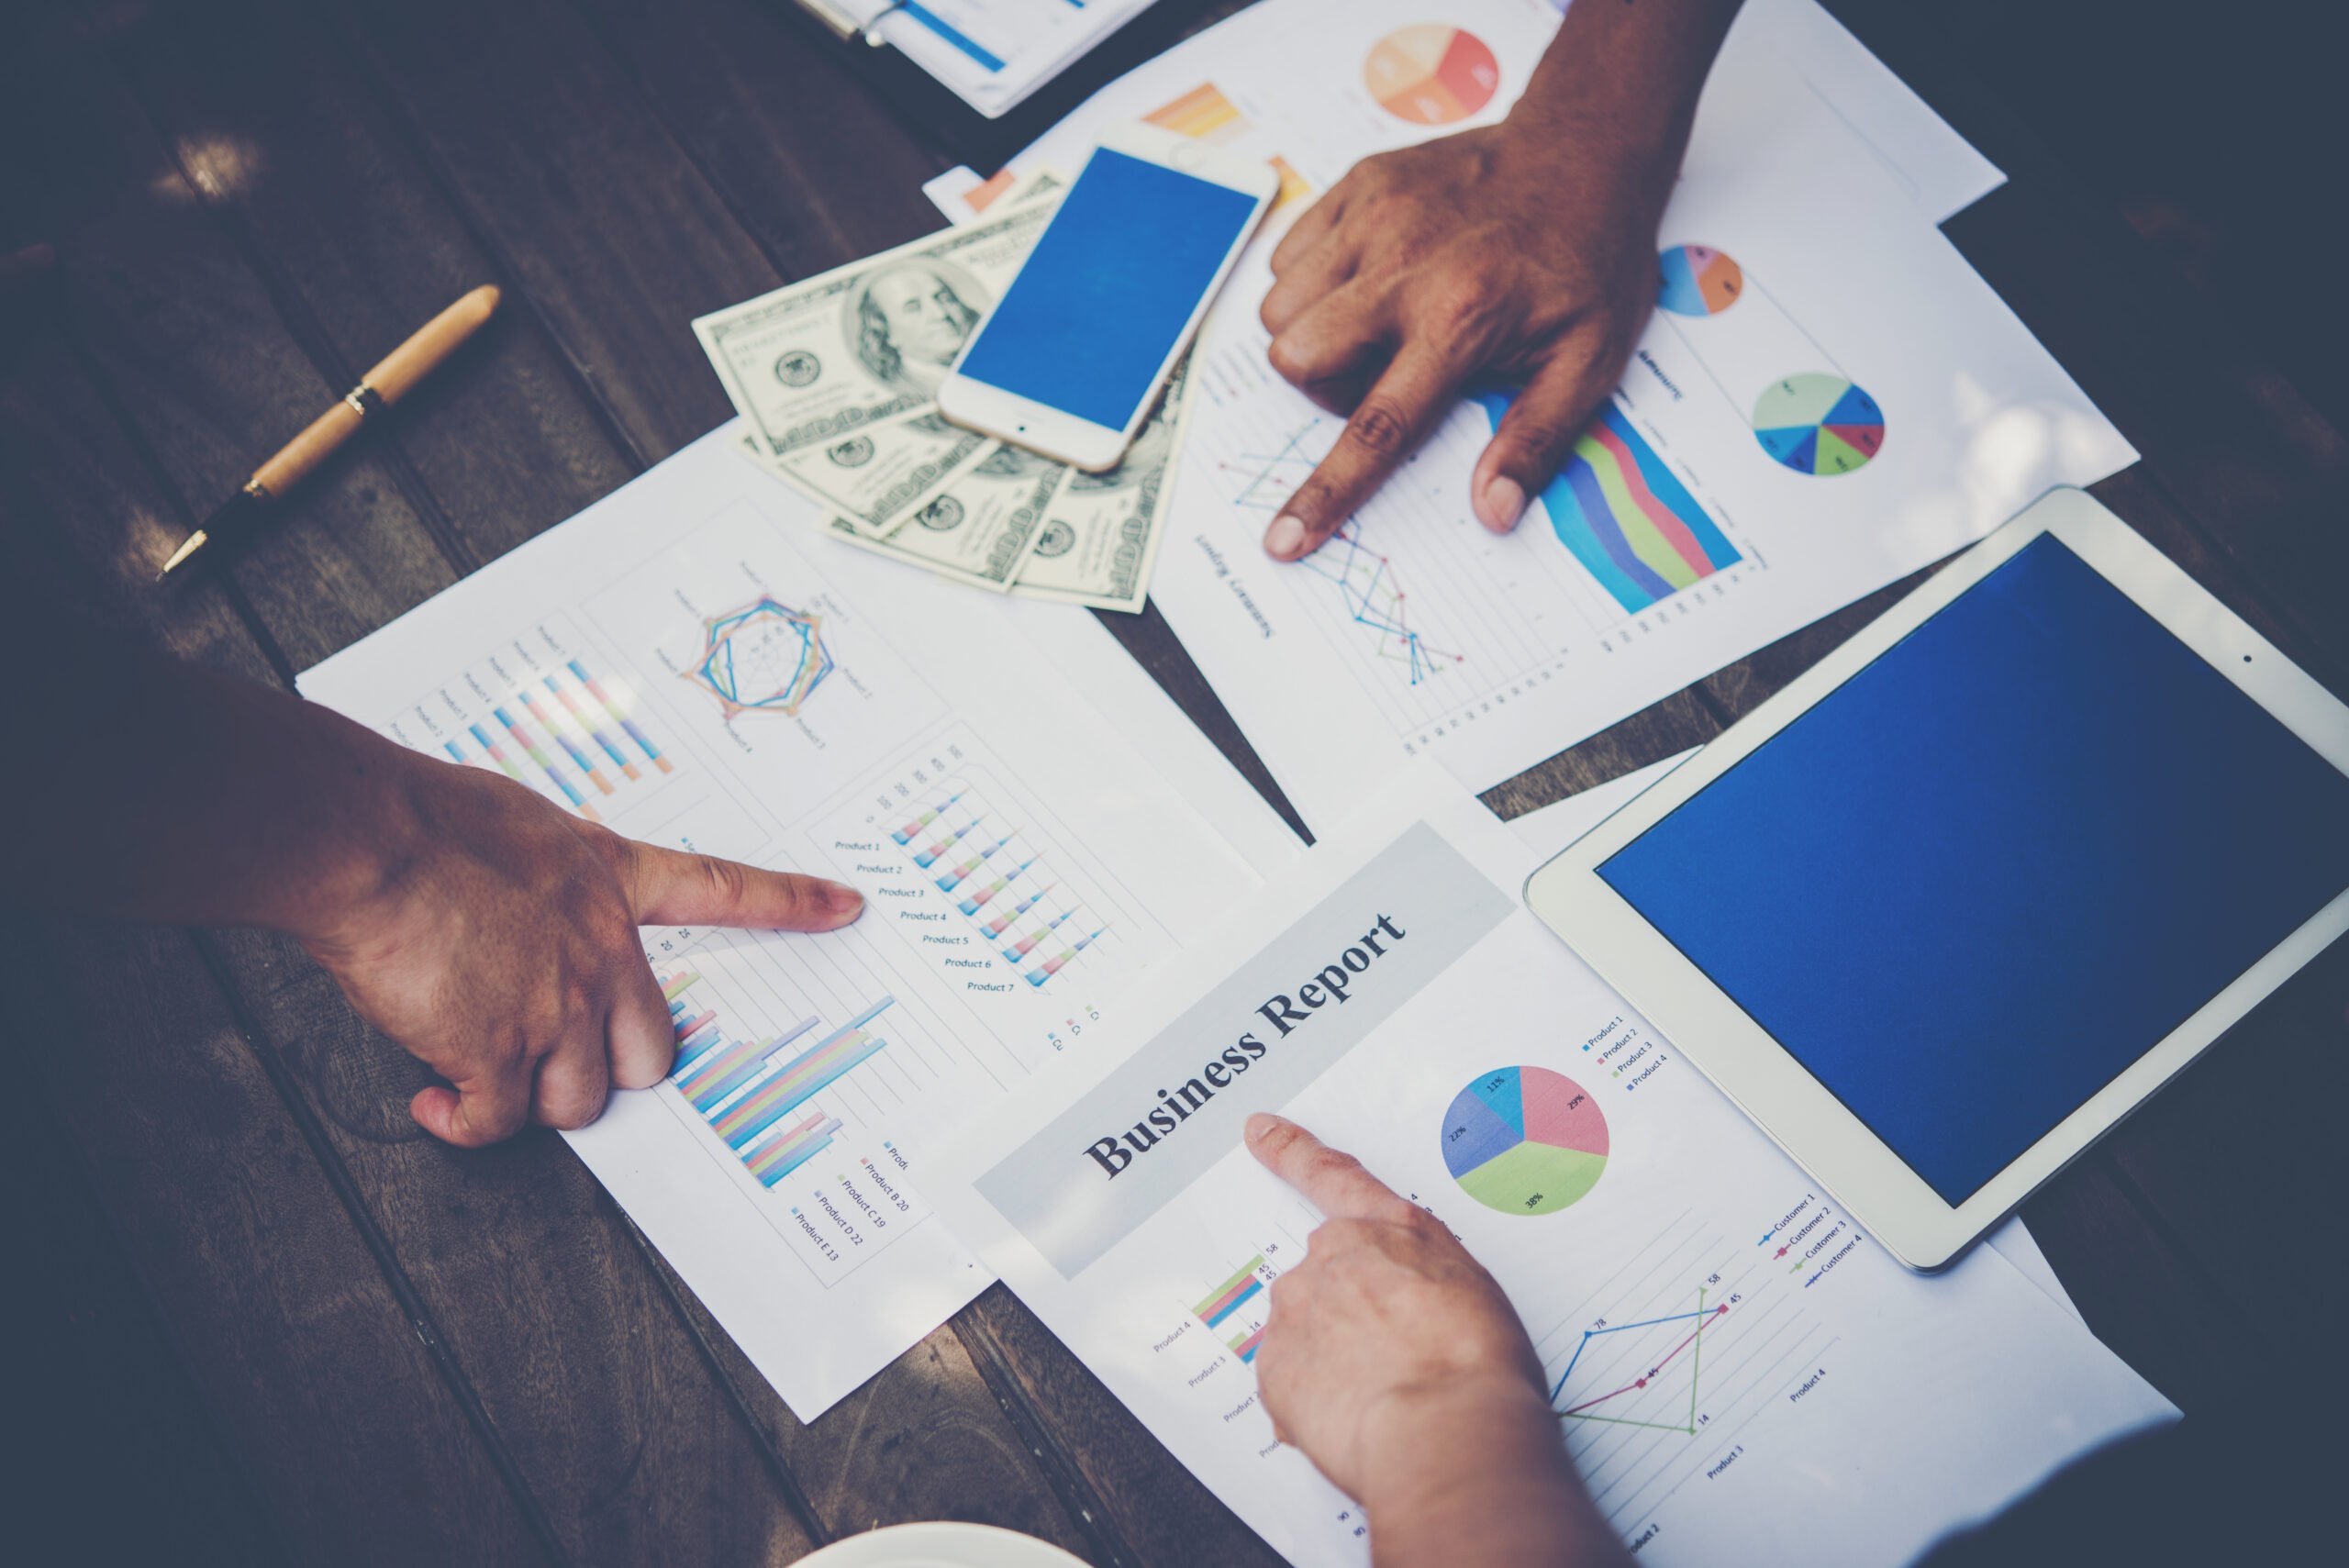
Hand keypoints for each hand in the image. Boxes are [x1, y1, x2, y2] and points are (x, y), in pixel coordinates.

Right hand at [300, 754, 861, 1146]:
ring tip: (475, 1075)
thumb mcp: (518, 822)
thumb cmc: (417, 818)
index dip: (789, 903)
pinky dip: (461, 1122)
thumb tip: (528, 896)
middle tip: (558, 1060)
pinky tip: (436, 1101)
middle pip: (651, 1051)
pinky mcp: (494, 1050)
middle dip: (609, 1069)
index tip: (843, 906)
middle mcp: (600, 950)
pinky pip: (495, 1122)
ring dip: (526, 1099)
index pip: (722, 888)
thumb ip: (548, 872)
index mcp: (608, 882)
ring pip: (577, 1099)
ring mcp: (556, 1006)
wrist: (366, 838)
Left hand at [1246, 1114, 1621, 1565]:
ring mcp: (1297, 1311)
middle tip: (1395, 1362)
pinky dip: (1316, 1401)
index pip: (1330, 1176)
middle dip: (1351, 1317)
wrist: (1447, 1430)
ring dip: (1333, 1360)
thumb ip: (1422, 1283)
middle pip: (1326, 1280)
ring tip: (1384, 1398)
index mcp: (1389, 1230)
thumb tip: (1407, 1316)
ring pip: (1306, 1333)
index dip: (1290, 1150)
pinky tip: (1356, 1418)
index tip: (1260, 1131)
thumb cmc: (1478, 1365)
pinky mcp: (1274, 1367)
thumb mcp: (1472, 1294)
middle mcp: (1333, 1259)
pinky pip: (1292, 1381)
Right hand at [1257, 119, 1667, 560]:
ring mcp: (1372, 219)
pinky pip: (1289, 253)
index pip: (1374, 427)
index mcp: (1459, 322)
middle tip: (1383, 373)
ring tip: (1378, 324)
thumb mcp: (1588, 359)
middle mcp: (1402, 270)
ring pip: (1281, 307)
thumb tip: (1493, 512)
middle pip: (1298, 358)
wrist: (1583, 149)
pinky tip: (1368, 280)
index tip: (1283, 538)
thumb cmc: (1589, 257)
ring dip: (1314, 335)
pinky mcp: (1358, 186)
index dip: (1326, 493)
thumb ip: (1535, 439)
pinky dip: (1311, 282)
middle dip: (1323, 387)